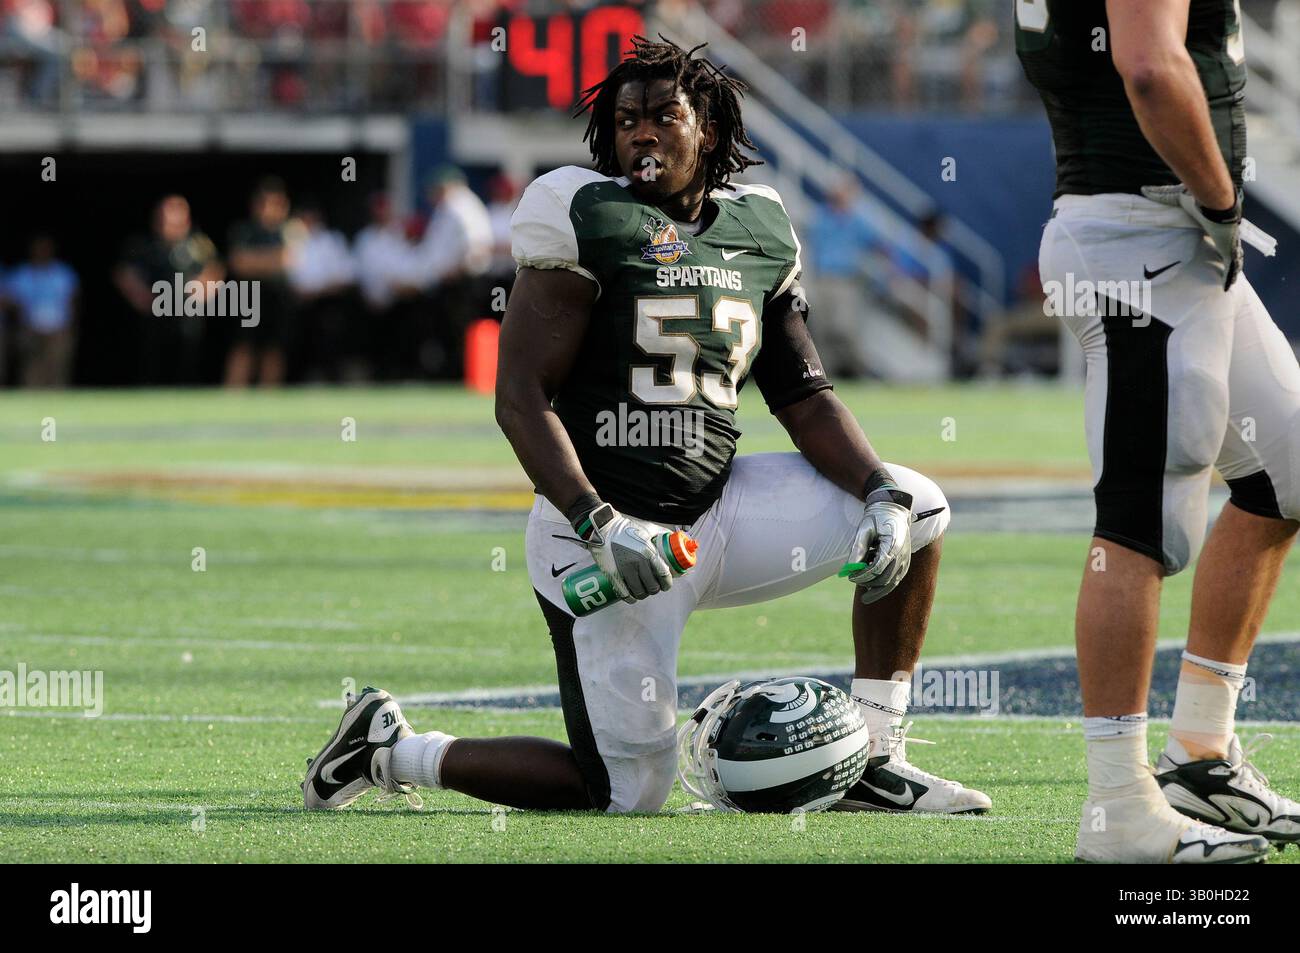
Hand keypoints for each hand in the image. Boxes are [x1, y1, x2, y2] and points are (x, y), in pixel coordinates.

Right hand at [575, 503, 672, 602]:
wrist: (603, 528)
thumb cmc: (625, 528)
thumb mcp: (647, 529)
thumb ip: (660, 534)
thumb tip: (672, 538)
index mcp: (648, 552)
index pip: (663, 574)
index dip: (667, 583)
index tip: (666, 585)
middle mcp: (638, 562)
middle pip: (652, 587)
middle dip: (655, 589)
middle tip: (653, 587)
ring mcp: (625, 570)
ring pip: (639, 592)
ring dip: (643, 594)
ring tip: (642, 591)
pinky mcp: (613, 575)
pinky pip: (624, 594)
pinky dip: (630, 598)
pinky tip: (632, 597)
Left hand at [840, 486, 913, 604]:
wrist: (894, 509)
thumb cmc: (877, 517)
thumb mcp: (864, 530)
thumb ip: (857, 550)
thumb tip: (849, 569)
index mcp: (892, 545)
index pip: (877, 568)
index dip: (862, 575)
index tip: (850, 577)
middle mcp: (902, 555)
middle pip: (885, 579)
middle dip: (868, 583)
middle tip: (853, 580)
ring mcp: (905, 559)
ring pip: (892, 582)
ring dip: (877, 588)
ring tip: (864, 592)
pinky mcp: (905, 562)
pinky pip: (895, 579)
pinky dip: (884, 584)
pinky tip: (872, 585)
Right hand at [1140, 185, 1241, 290]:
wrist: (1214, 200)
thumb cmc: (1198, 198)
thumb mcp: (1175, 197)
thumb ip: (1161, 195)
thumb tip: (1144, 190)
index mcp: (1214, 223)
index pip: (1216, 232)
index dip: (1216, 238)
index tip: (1214, 242)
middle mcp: (1224, 233)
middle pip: (1227, 247)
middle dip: (1228, 255)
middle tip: (1224, 264)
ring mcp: (1229, 241)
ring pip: (1233, 259)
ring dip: (1232, 269)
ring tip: (1229, 279)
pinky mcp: (1229, 248)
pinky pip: (1231, 265)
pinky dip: (1230, 276)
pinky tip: (1227, 286)